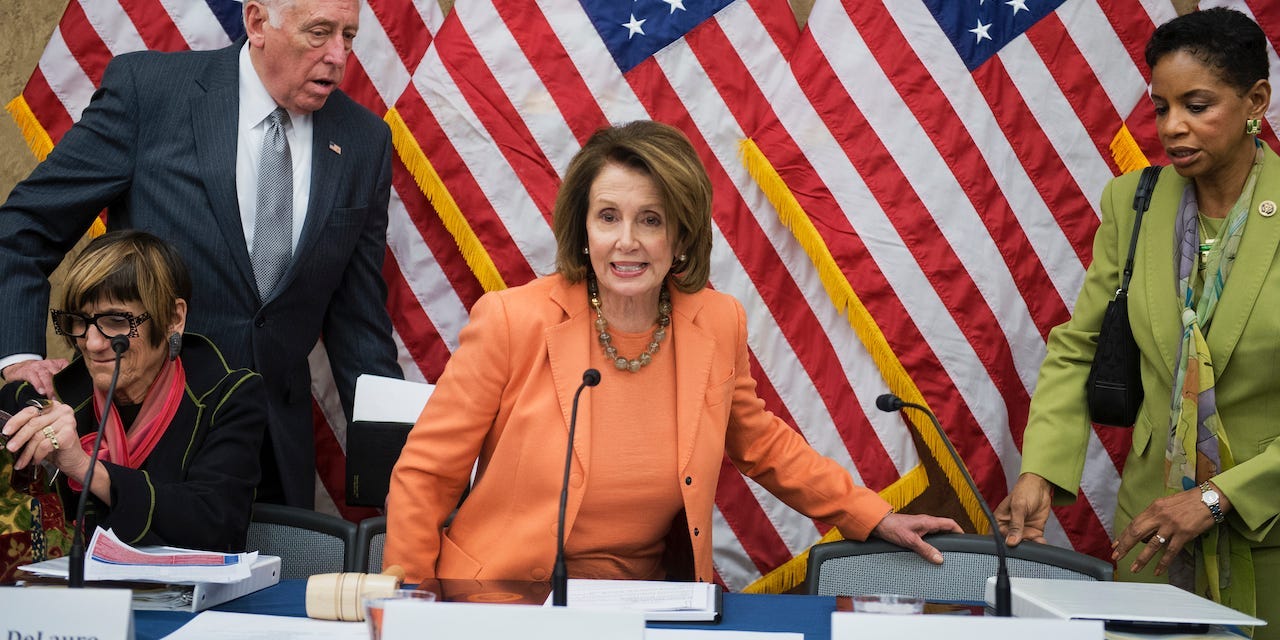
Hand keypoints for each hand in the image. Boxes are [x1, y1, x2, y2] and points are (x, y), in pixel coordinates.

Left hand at [1, 400, 86, 479]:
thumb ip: (27, 428)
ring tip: (22, 461)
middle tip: (10, 448)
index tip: (6, 432)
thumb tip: (7, 434)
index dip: (15, 421)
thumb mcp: (40, 434)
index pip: (30, 411)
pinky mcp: (69, 433)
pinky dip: (38, 455)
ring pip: (38, 436)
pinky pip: (46, 445)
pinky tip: (36, 460)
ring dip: (27, 451)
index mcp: (53, 406)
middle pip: (33, 423)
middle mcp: (62, 411)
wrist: (73, 460)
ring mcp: (67, 421)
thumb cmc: (55, 446)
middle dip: (19, 438)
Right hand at [3, 359, 69, 396]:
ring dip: (49, 387)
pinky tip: (41, 392)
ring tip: (52, 396)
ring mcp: (38, 367)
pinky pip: (34, 378)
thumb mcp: (53, 371)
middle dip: (59, 385)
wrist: (22, 367)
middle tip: (61, 396)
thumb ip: (61, 378)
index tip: (71, 388)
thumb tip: (70, 391)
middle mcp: (49, 364)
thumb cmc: (41, 372)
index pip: (66, 368)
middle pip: (56, 373)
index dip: (69, 378)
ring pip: (46, 375)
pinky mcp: (28, 371)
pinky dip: (38, 385)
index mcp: (58, 363)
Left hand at [870, 512, 962, 563]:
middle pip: (945, 528)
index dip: (959, 531)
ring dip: (942, 541)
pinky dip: (932, 542)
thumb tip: (940, 559)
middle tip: (957, 549)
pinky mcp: (914, 530)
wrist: (878, 524)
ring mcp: (920, 526)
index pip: (950, 524)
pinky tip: (930, 550)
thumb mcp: (911, 541)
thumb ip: (926, 550)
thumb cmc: (892, 528)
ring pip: (936, 532)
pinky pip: (928, 536)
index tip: (966, 540)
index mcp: (928, 522)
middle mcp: (926, 522)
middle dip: (952, 537)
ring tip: (946, 552)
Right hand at [994, 473, 1051, 545]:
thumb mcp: (1018, 507)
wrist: (1041, 487)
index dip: (1002, 545)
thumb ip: (1015, 525)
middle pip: (1011, 544)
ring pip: (1024, 545)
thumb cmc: (1024, 491)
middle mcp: (1009, 528)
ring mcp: (1022, 531)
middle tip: (1025, 544)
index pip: (997, 538)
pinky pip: (1036, 542)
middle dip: (1019, 547)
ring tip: (1034, 542)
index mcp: (999, 521)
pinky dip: (1039, 544)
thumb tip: (1010, 542)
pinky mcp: (1034, 532)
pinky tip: (1041, 541)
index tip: (1010, 548)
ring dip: (1030, 546)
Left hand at [1110, 485, 1225, 576]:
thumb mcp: (1166, 503)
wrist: (1209, 498)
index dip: (1123, 535)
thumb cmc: (1188, 501)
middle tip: (1117, 557)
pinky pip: (1170, 552)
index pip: (1134, 523)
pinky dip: (1163, 563)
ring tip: (1134, 569)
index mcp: (1154, 508)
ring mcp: (1171, 526)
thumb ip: (1154, 515)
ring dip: (1141, 559)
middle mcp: (1160, 516)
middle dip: (1125, 546)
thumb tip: (1144, 531)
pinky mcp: (1184, 534)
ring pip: (1152, 545)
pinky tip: (1157, 571)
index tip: (1115, 545)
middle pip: (1137, 533)